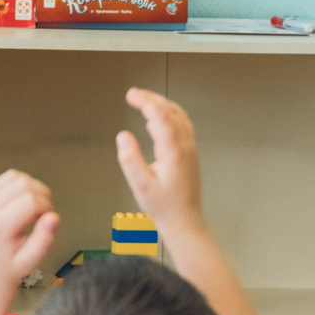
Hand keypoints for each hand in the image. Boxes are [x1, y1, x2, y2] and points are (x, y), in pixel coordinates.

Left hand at [0, 170, 59, 289]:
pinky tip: (24, 199)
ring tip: (34, 207)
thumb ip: (44, 239)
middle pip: (24, 185)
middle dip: (42, 196)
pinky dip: (21, 183)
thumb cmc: (12, 265)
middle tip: (43, 214)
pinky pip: (7, 177)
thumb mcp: (32, 260)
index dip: (47, 207)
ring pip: (16, 177)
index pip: (31, 201)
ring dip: (33, 188)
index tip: (47, 221)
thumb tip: (53, 217)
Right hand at [115, 88, 203, 233]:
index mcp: (174, 152)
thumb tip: (123, 136)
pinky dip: (169, 114)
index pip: (161, 116)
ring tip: (144, 100)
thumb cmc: (164, 207)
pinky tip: (157, 119)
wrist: (185, 221)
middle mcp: (185, 146)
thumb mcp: (141, 186)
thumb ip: (130, 160)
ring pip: (179, 116)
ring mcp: (190, 148)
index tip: (131, 96)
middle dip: (152, 98)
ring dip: (161, 104)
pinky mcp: (190, 153)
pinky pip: (182, 125)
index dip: (146, 101)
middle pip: (171, 111)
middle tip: (134, 94)